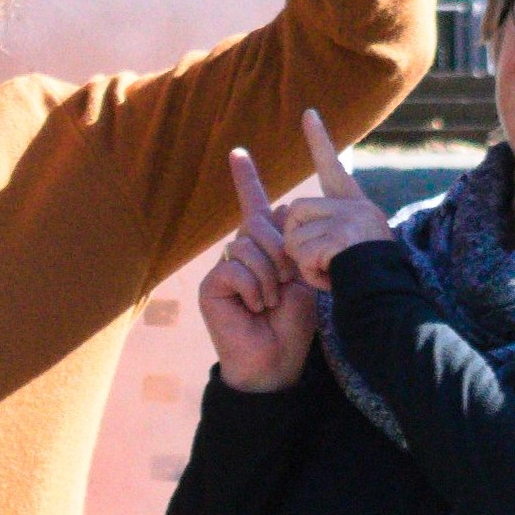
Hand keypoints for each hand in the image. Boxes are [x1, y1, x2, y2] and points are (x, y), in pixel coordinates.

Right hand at [205, 150, 320, 389]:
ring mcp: (224, 270)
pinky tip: (256, 308)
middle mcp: (240, 254)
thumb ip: (293, 245)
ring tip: (271, 301)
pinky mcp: (211, 287)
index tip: (238, 152)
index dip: (246, 179)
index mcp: (264, 248)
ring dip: (270, 275)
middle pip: (258, 224)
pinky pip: (236, 266)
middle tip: (287, 282)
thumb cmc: (294, 323)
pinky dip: (254, 287)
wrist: (277, 361)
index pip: (253, 205)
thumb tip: (281, 207)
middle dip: (281, 251)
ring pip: (248, 245)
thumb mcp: (303, 276)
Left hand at [270, 110, 395, 288]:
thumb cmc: (366, 280)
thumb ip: (325, 229)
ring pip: (293, 236)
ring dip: (303, 262)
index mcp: (355, 206)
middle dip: (296, 241)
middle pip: (295, 212)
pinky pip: (303, 256)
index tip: (308, 114)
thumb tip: (289, 216)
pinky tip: (333, 278)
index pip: (332, 167)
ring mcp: (348, 220)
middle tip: (323, 261)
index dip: (319, 140)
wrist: (386, 295)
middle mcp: (354, 206)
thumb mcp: (349, 247)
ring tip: (331, 271)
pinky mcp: (340, 237)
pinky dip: (311, 275)